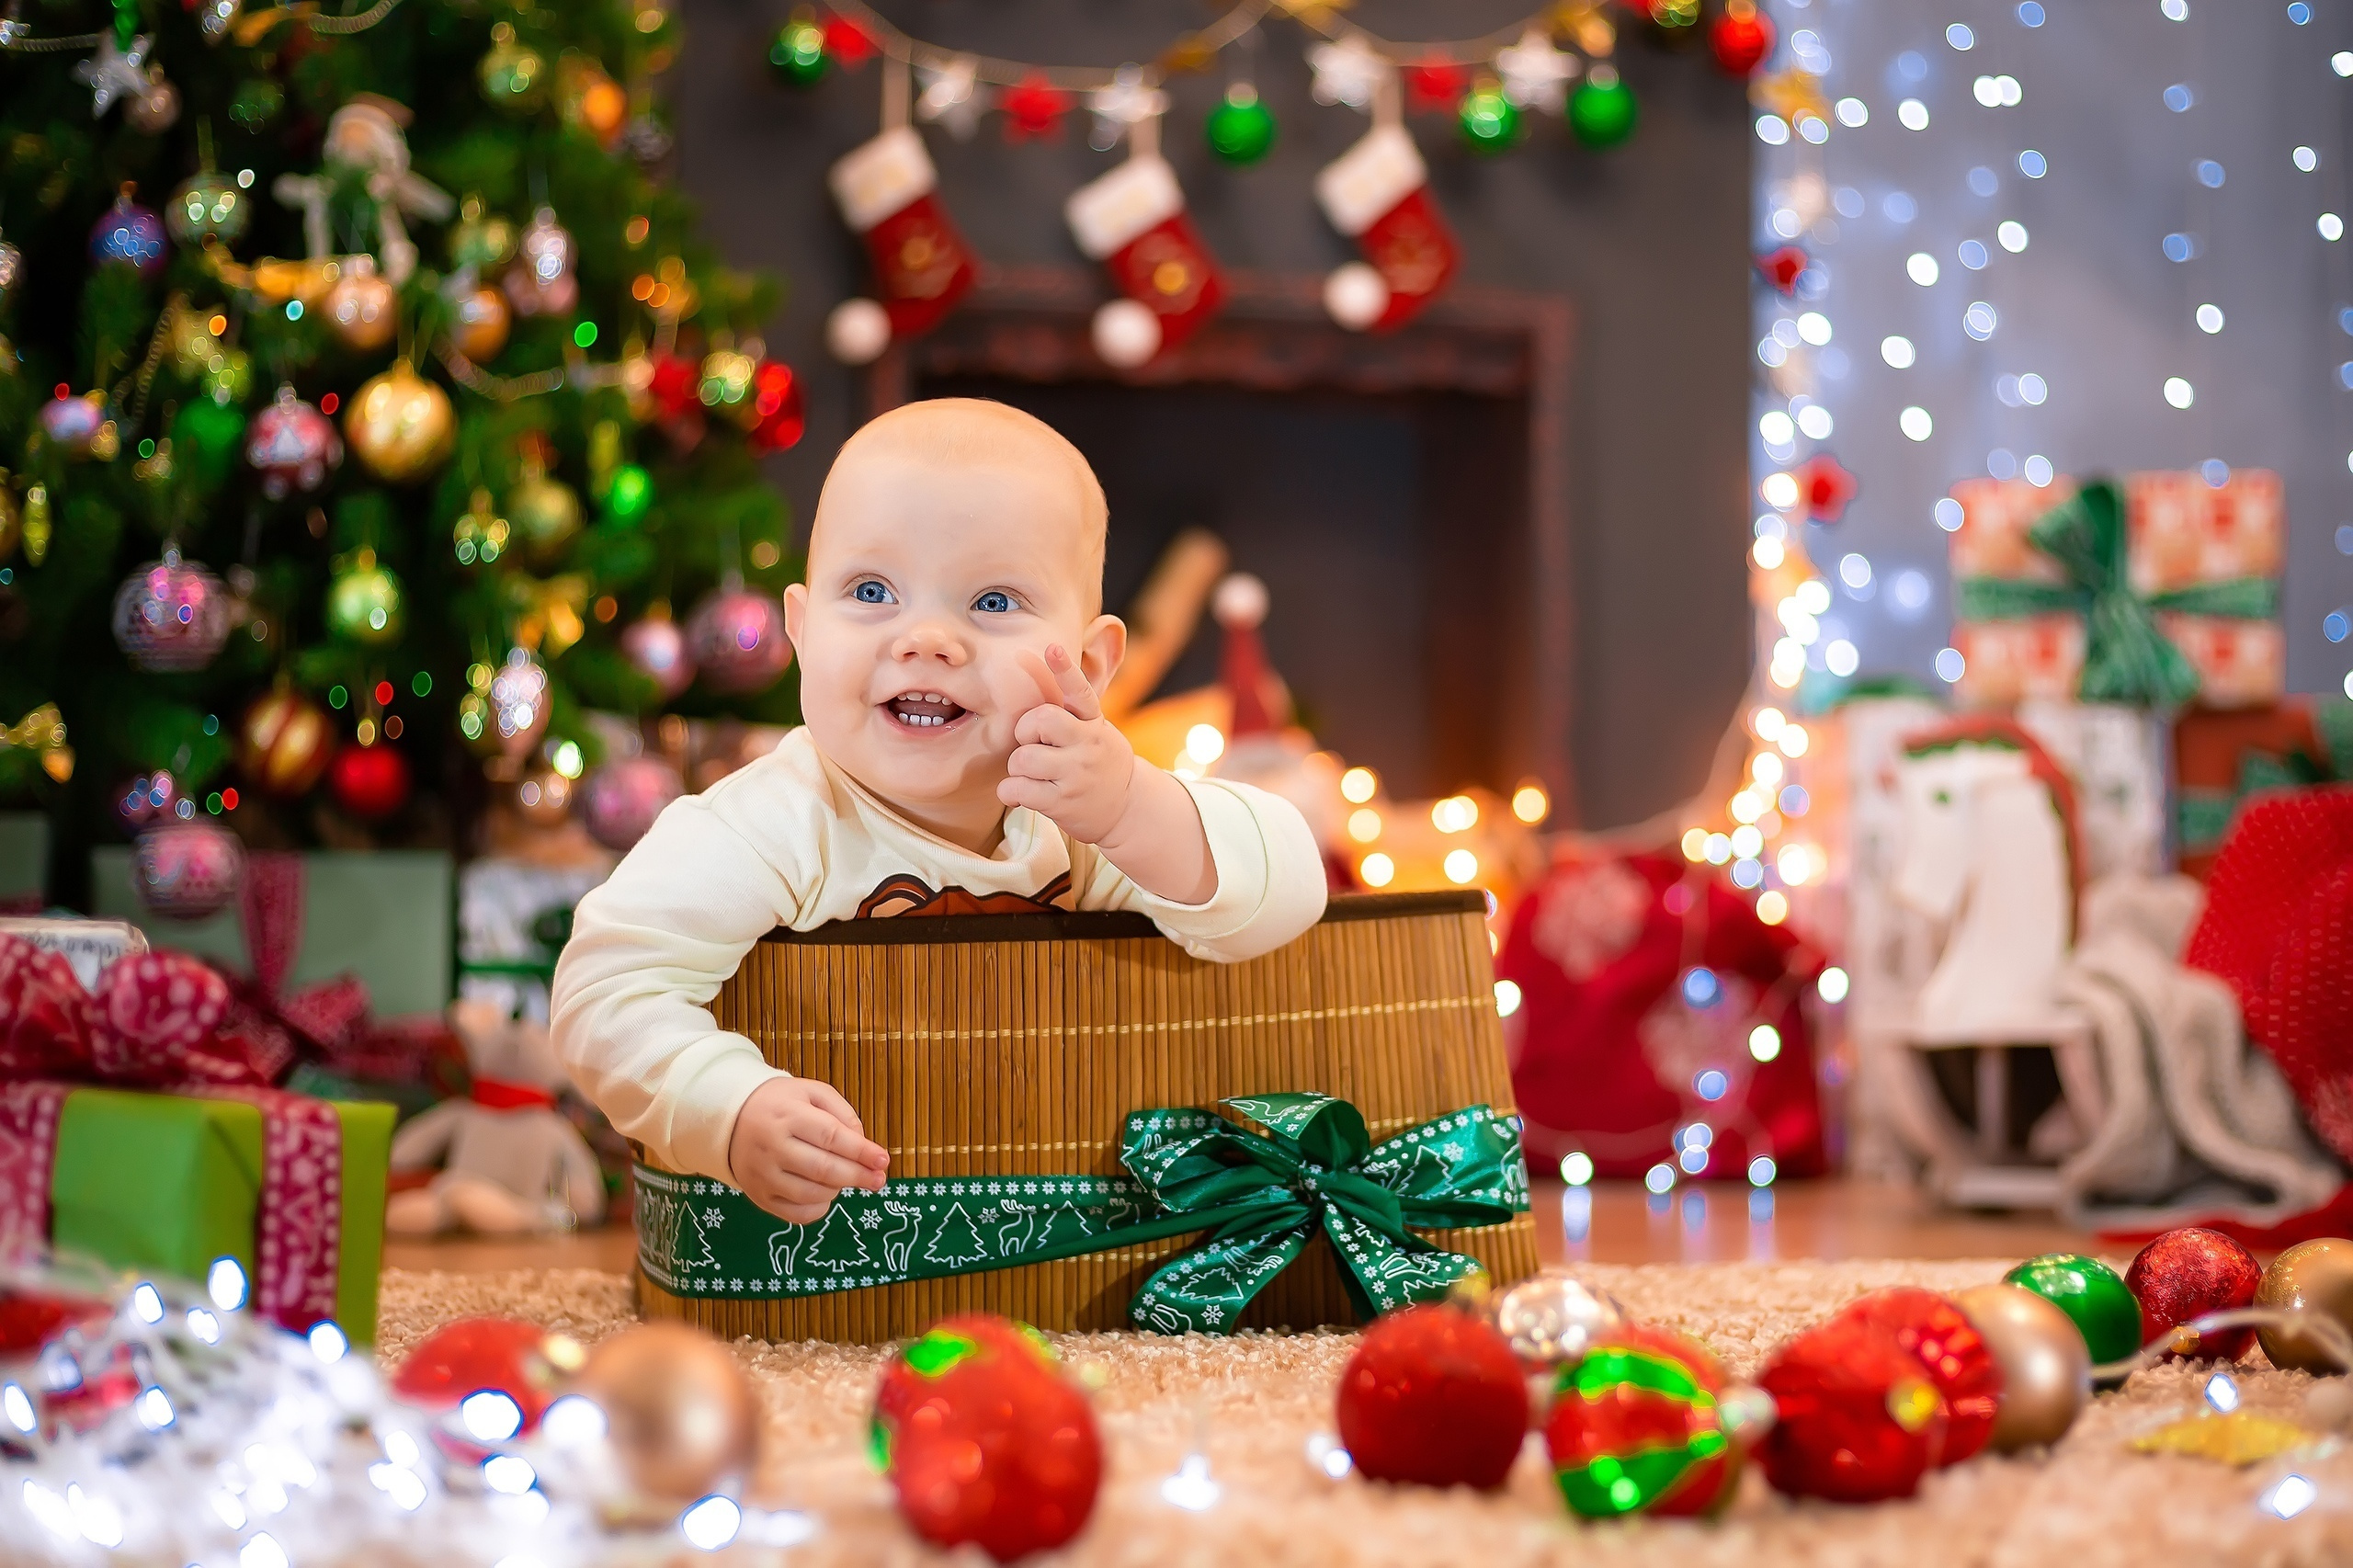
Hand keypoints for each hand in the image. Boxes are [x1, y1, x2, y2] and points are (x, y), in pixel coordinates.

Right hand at [727, 1076, 889, 1223]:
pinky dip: (819, 1208)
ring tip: (846, 1179)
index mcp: (788, 1115)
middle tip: (878, 1179)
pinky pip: (795, 1213)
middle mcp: (772, 1146)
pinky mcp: (759, 1195)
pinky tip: (827, 1194)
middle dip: (857, 1176)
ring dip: (838, 1190)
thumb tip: (863, 1144)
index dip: (861, 1151)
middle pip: (823, 1169)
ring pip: (810, 1193)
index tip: (883, 1160)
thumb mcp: (811, 1092)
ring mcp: (763, 1174)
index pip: (831, 1136)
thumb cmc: (782, 1104)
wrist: (731, 1118)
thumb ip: (842, 1113)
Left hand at [1001, 643, 1217, 904]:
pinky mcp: (1062, 803)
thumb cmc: (1097, 761)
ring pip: (1022, 759)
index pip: (1080, 691)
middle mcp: (1088, 745)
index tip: (1052, 648)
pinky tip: (1023, 793)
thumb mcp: (1096, 729)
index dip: (1065, 669)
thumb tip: (1049, 651)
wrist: (1126, 809)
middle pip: (1039, 721)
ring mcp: (1076, 775)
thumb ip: (1072, 704)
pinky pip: (1015, 789)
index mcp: (1094, 722)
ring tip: (1033, 774)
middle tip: (1033, 744)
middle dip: (1025, 732)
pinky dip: (1011, 792)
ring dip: (1017, 768)